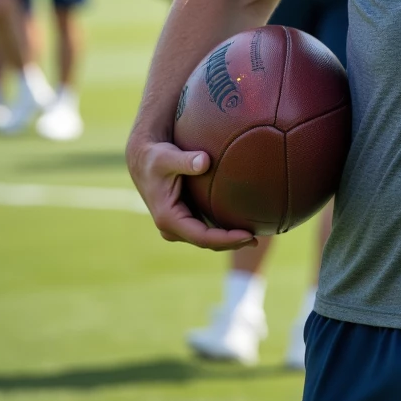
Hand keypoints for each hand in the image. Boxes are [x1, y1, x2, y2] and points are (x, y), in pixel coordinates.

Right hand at [127, 138, 256, 250]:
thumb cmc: (156, 157)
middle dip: (232, 243)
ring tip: (255, 234)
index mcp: (168, 218)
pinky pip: (206, 229)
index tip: (248, 235)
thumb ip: (185, 160)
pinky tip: (242, 223)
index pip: (202, 237)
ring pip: (207, 239)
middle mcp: (172, 228)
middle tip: (256, 238)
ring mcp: (178, 226)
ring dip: (229, 239)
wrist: (144, 160)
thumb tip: (205, 161)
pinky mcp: (185, 219)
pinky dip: (223, 230)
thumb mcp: (167, 157)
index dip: (226, 239)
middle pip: (207, 243)